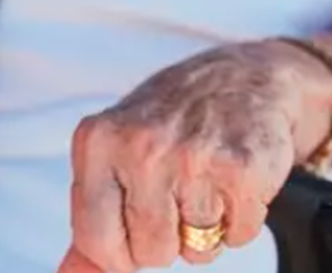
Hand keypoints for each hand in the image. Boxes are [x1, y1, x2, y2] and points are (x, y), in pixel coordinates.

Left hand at [58, 40, 331, 272]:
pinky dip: (240, 220)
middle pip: (150, 252)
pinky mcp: (240, 168)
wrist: (239, 78)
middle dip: (167, 237)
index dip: (120, 250)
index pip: (94, 240)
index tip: (134, 227)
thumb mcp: (112, 155)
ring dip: (206, 227)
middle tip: (175, 191)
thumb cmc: (167, 123)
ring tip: (203, 180)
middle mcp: (138, 145)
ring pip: (196, 249)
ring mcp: (190, 156)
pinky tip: (231, 180)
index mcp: (95, 141)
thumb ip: (91, 221)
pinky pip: (237, 237)